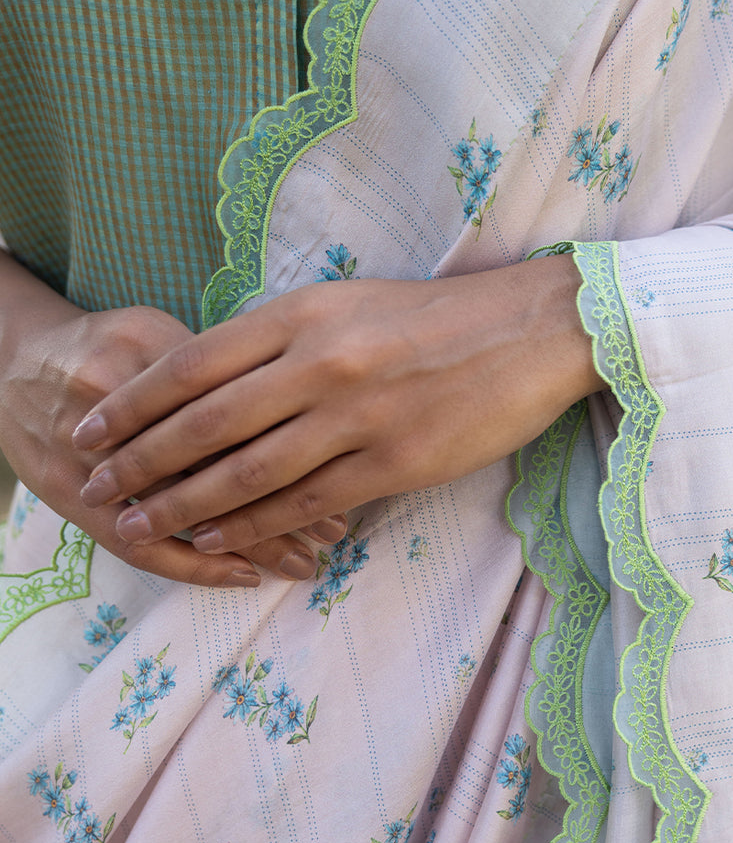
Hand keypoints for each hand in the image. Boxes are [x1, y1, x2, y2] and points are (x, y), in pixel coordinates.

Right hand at [0, 296, 343, 587]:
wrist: (12, 366)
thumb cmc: (107, 346)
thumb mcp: (159, 332)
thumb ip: (219, 365)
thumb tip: (299, 403)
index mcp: (148, 355)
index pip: (232, 407)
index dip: (291, 444)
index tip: (342, 469)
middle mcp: (118, 410)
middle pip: (213, 465)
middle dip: (283, 503)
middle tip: (335, 531)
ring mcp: (92, 462)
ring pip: (183, 513)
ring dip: (248, 543)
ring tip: (302, 562)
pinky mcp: (73, 500)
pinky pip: (137, 547)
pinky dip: (193, 566)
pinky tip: (241, 576)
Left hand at [72, 257, 602, 553]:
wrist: (530, 331)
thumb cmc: (435, 317)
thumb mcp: (347, 304)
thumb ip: (279, 339)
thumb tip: (209, 380)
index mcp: (303, 314)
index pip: (192, 363)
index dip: (132, 404)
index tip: (91, 430)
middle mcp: (322, 362)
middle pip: (205, 422)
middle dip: (139, 462)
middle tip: (95, 489)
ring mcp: (359, 415)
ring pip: (249, 471)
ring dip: (184, 504)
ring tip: (139, 525)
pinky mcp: (397, 462)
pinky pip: (309, 502)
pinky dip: (254, 525)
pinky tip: (217, 538)